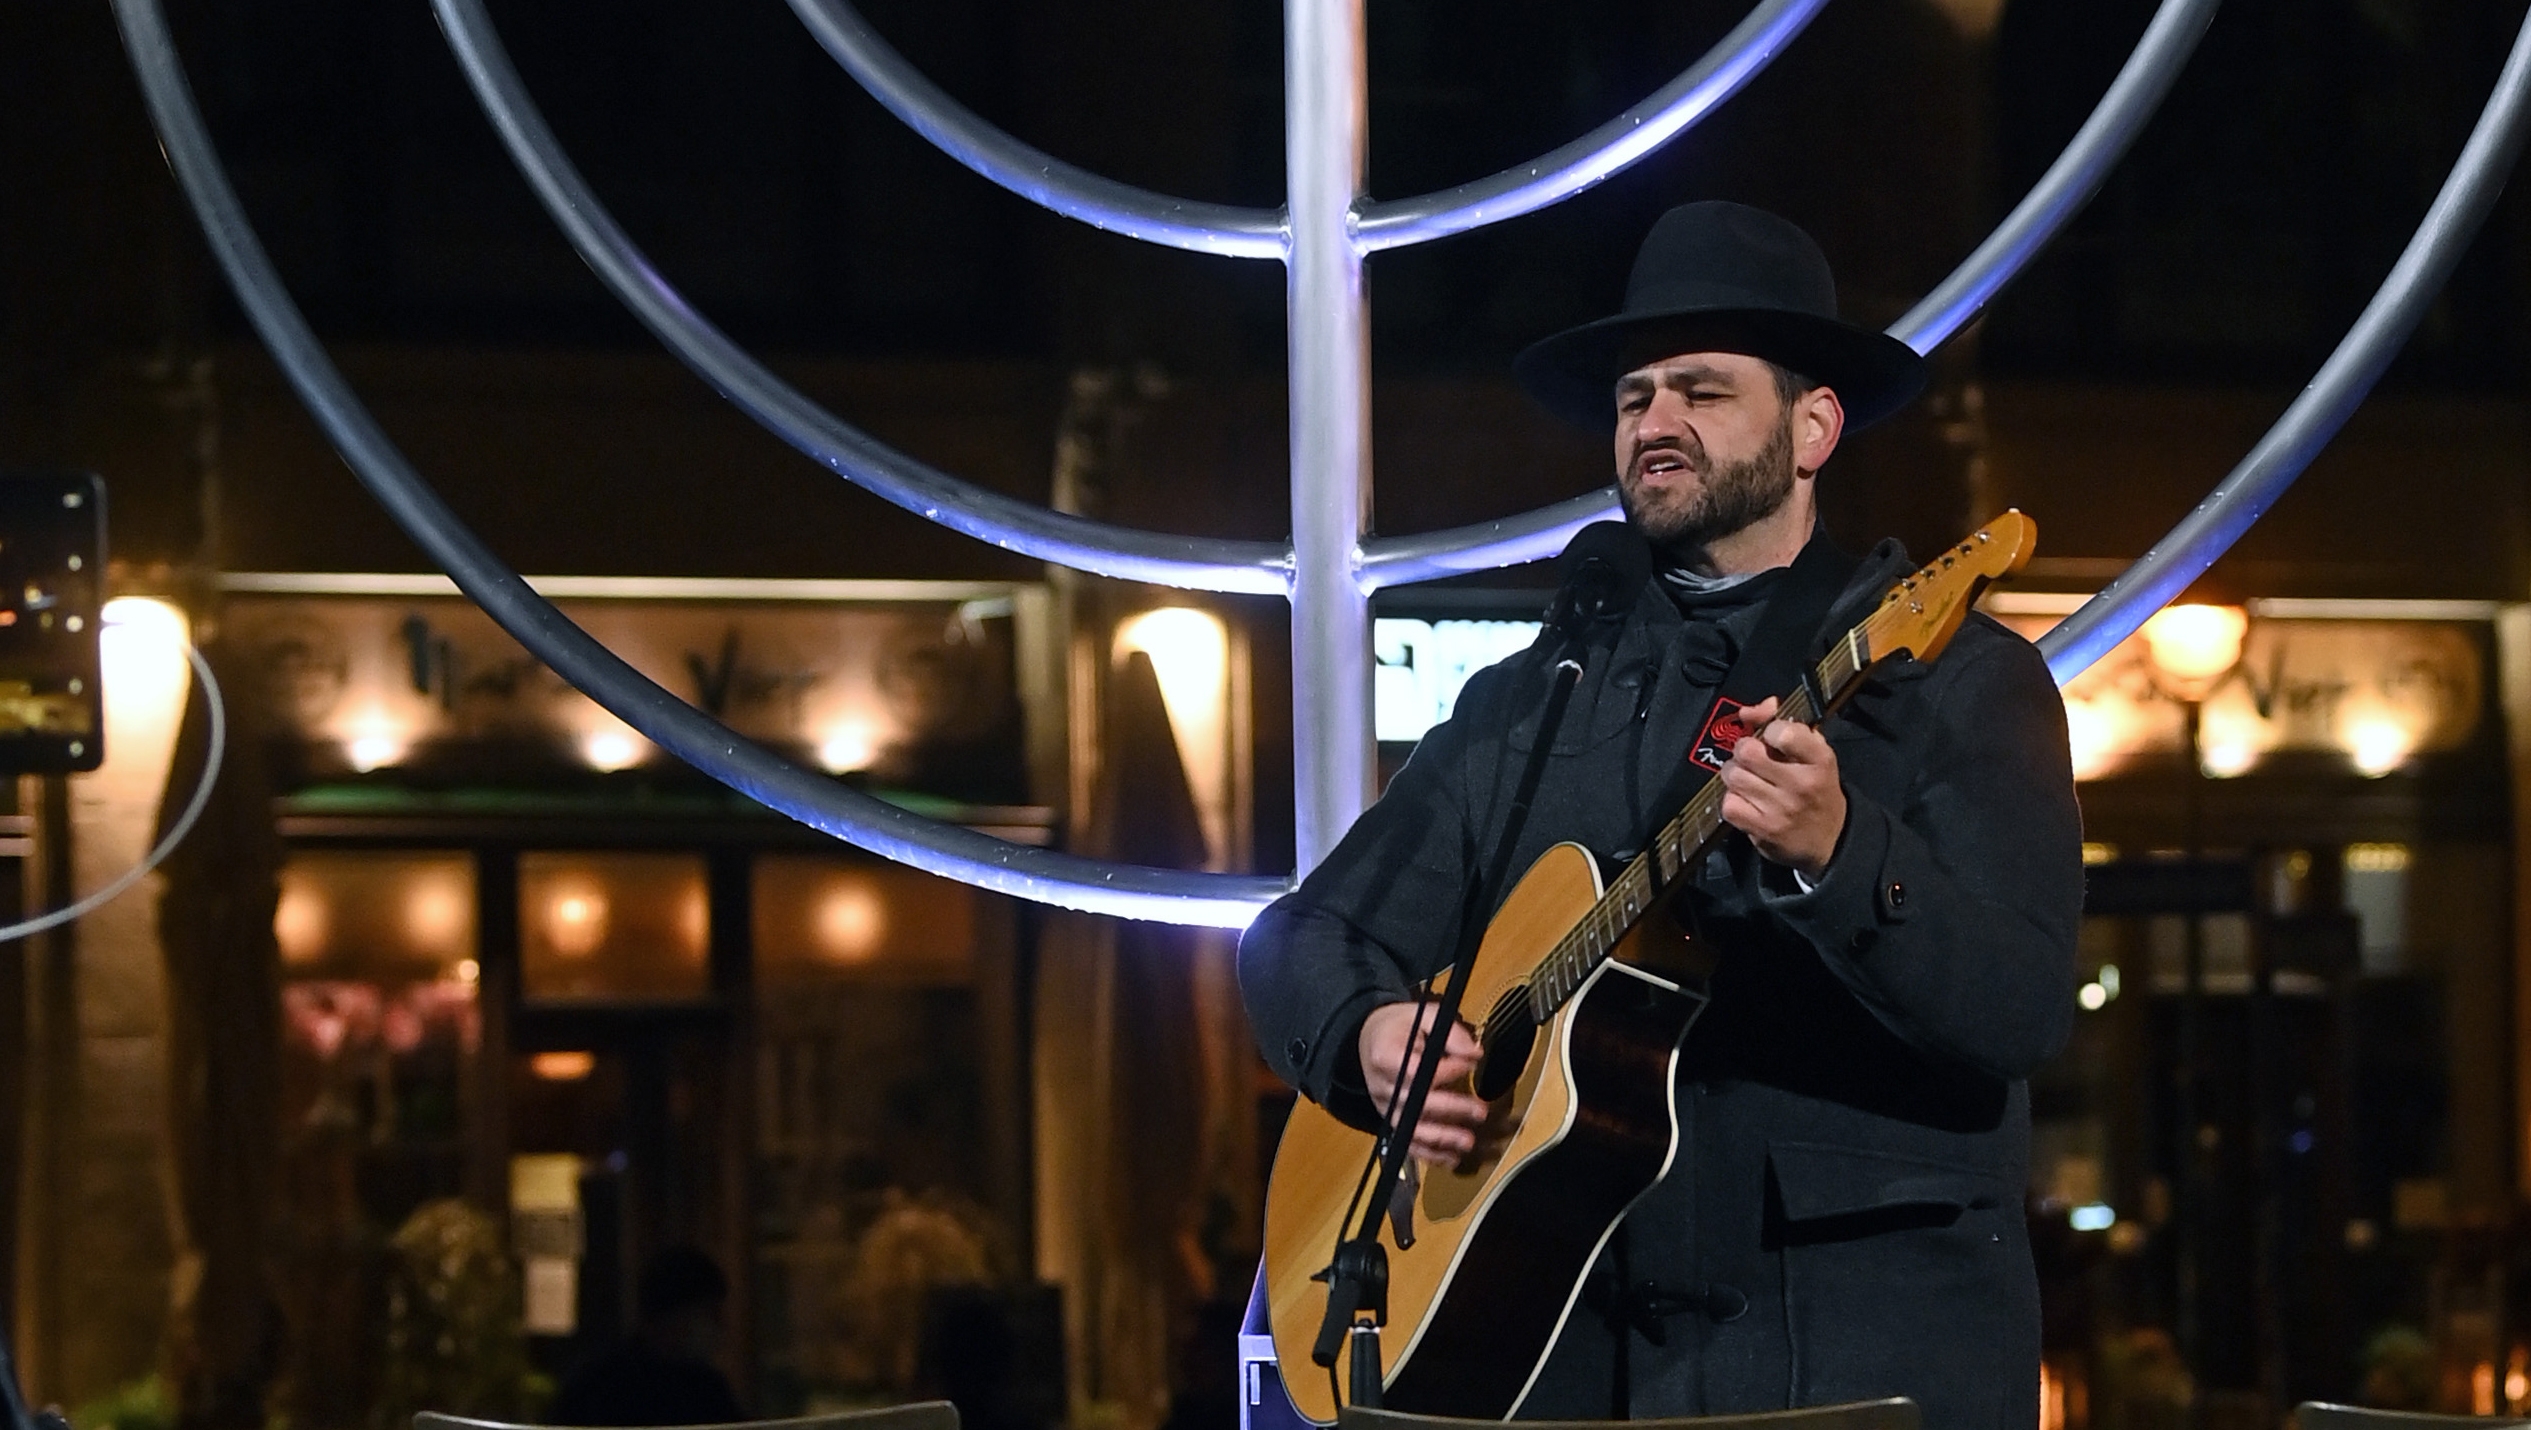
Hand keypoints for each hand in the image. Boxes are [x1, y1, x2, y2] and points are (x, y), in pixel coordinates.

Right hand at [1356, 1001, 1489, 1165]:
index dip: (1445, 1070)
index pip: (1416, 1069)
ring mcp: (1387, 1109)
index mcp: (1385, 1056)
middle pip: (1416, 1104)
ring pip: (1412, 1130)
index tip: (1470, 1064)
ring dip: (1441, 1139)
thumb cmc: (1401, 1027)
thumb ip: (1450, 1032)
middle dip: (1450, 1109)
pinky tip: (1453, 1159)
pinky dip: (1431, 1156)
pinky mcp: (1392, 1123)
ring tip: (1468, 1142)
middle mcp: (1383, 1087)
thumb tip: (1475, 1054)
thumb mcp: (1423, 1016)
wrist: (1370, 1042)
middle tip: (1480, 1111)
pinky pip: (1410, 1144)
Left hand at [1717, 696, 1846, 877]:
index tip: (1771, 738)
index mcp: (1819, 759)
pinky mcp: (1763, 830)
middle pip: (1747, 751)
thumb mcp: (1813, 752)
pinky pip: (1729, 804)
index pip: (1782, 731)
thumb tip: (1749, 710)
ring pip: (1733, 776)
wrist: (1830, 840)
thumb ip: (1782, 722)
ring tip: (1748, 780)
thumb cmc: (1817, 788)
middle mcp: (1801, 784)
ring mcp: (1781, 809)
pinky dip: (1733, 800)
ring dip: (1735, 774)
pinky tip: (1746, 801)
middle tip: (1751, 758)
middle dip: (1743, 750)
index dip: (1767, 729)